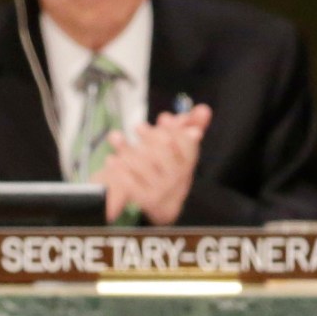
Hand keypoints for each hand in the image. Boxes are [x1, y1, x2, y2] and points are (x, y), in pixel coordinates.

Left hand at [97, 105, 209, 225]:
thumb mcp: (182, 147)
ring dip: (128, 149)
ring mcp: (161, 190)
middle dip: (151, 137)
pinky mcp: (146, 200)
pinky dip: (120, 170)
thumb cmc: (170, 168)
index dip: (176, 131)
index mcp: (186, 163)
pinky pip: (131, 184)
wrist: (162, 205)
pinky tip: (112, 159)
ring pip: (144, 167)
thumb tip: (204, 109)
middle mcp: (177, 178)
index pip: (188, 146)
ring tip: (115, 136)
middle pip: (165, 154)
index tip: (163, 118)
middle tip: (138, 126)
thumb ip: (192, 125)